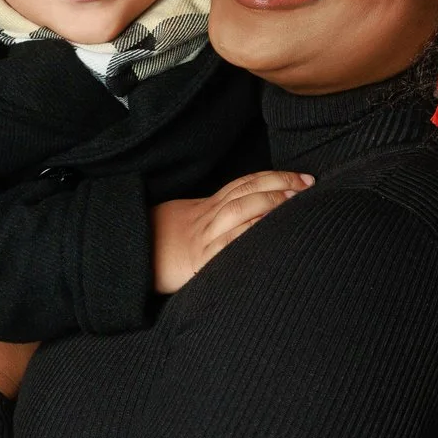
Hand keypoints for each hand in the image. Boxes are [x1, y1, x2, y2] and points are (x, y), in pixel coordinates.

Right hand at [150, 169, 313, 293]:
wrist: (130, 256)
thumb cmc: (162, 245)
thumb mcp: (190, 223)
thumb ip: (219, 218)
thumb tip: (254, 214)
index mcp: (207, 207)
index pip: (245, 183)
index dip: (275, 177)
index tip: (303, 178)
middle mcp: (208, 217)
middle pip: (246, 191)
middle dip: (279, 185)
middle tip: (306, 185)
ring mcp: (204, 237)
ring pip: (238, 210)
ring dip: (268, 202)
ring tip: (293, 201)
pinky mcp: (199, 260)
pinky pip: (226, 244)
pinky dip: (247, 234)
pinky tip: (265, 231)